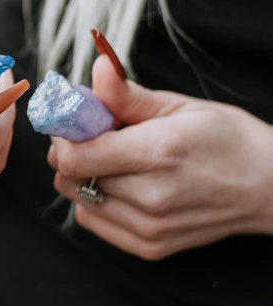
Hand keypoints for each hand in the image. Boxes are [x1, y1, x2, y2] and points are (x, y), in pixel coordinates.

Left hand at [49, 52, 272, 260]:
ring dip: (81, 176)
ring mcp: (150, 228)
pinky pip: (91, 220)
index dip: (62, 135)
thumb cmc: (226, 140)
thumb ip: (126, 94)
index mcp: (157, 154)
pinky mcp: (149, 247)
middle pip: (68, 177)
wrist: (269, 187)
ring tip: (114, 160)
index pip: (74, 156)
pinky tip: (121, 184)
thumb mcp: (177, 106)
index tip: (72, 121)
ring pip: (76, 199)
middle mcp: (151, 198)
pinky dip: (94, 200)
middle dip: (70, 151)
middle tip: (95, 136)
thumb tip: (96, 67)